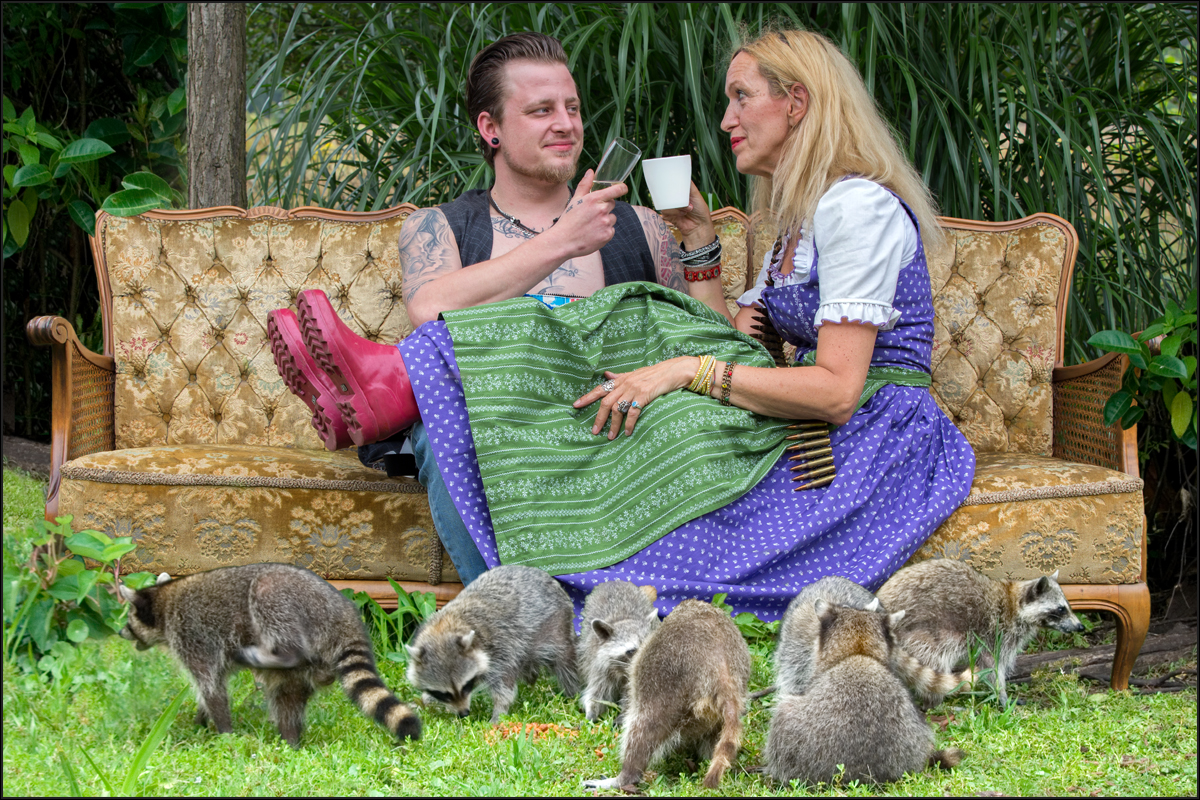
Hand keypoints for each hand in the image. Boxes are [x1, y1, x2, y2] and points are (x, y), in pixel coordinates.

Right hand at [552, 169, 627, 258]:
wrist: (564, 241)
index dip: (622, 188)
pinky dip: (605, 231)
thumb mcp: (575, 200)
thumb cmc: (568, 220)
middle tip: (592, 214)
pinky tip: (593, 233)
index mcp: (594, 199)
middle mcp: (602, 210)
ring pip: (612, 218)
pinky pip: (611, 230)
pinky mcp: (607, 235)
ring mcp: (606, 223)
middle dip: (605, 207)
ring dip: (605, 220)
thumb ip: (585, 185)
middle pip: (612, 204)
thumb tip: (591, 172)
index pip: (616, 190)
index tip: (623, 189)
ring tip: (591, 225)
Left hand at [573, 357, 694, 438]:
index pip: (600, 388)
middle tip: (594, 431)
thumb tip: (606, 375)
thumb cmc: (653, 374)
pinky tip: (627, 433)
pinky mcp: (644, 395)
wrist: (672, 371)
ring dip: (613, 425)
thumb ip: (619, 377)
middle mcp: (625, 384)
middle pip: (606, 402)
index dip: (587, 397)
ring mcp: (634, 390)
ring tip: (610, 436)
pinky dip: (629, 424)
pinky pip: (633, 412)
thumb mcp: (634, 373)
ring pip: (617, 409)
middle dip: (599, 417)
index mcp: (621, 379)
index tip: (575, 405)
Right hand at [658, 181, 714, 249]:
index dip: (669, 183)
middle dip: (675, 196)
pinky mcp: (668, 215)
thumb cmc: (700, 210)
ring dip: (677, 206)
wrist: (699, 226)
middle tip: (685, 201)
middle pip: (666, 193)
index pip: (671, 185)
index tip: (670, 181)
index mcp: (680, 192)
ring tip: (687, 210)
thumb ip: (689, 185)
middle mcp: (674, 199)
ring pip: (666, 202)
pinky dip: (675, 213)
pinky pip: (666, 211)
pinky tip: (682, 215)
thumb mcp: (696, 194)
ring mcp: (670, 207)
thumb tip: (683, 174)